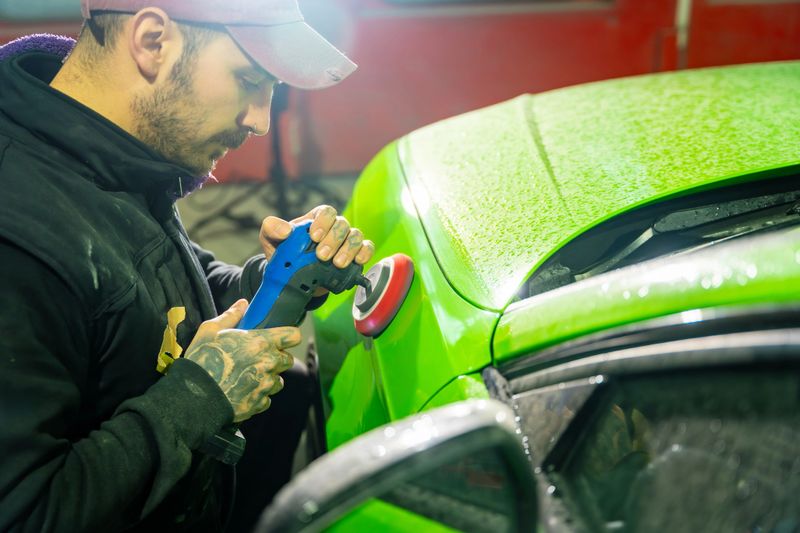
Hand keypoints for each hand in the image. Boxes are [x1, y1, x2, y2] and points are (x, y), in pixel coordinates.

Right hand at [184, 299, 300, 421]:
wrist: (193, 396)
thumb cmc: (202, 360)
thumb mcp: (210, 330)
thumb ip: (231, 315)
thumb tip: (243, 304)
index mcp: (261, 342)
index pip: (293, 336)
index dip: (289, 336)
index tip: (281, 338)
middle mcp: (269, 363)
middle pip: (288, 360)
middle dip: (276, 358)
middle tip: (258, 358)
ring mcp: (265, 385)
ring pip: (278, 381)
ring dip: (268, 378)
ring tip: (248, 376)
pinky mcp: (259, 403)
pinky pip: (266, 398)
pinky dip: (258, 396)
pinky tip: (243, 391)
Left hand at [259, 205, 374, 294]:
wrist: (293, 277)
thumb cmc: (283, 252)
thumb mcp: (270, 239)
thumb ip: (272, 229)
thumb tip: (285, 230)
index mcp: (317, 219)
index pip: (326, 211)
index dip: (323, 222)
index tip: (314, 236)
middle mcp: (334, 227)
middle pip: (342, 224)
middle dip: (334, 240)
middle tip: (322, 256)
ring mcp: (346, 240)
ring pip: (356, 236)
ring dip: (349, 249)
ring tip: (338, 264)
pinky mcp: (355, 255)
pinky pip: (367, 248)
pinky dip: (364, 253)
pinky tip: (357, 261)